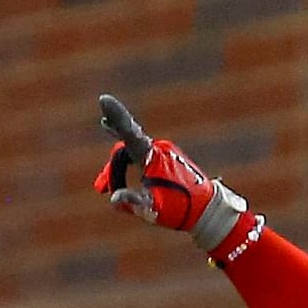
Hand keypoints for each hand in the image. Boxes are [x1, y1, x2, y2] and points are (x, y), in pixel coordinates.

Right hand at [93, 96, 262, 257]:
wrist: (206, 207)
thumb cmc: (181, 207)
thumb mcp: (153, 208)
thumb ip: (133, 202)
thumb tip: (114, 199)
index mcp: (153, 156)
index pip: (130, 132)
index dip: (116, 116)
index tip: (104, 99)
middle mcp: (158, 149)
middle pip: (124, 150)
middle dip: (112, 169)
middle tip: (100, 187)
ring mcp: (162, 151)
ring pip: (130, 153)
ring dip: (119, 170)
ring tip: (106, 188)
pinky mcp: (164, 156)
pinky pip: (138, 154)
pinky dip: (126, 164)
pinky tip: (112, 151)